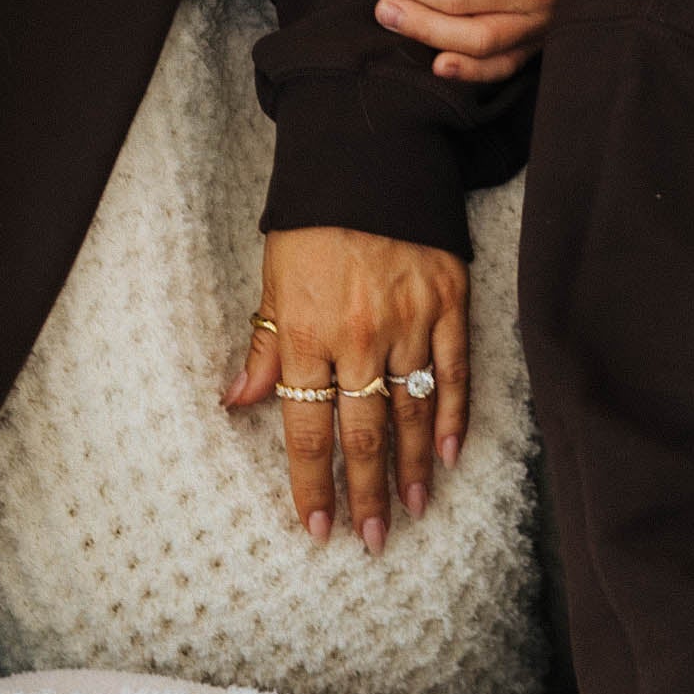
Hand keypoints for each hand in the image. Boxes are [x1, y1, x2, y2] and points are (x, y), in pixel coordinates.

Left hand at [223, 230, 469, 548]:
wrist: (368, 154)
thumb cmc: (312, 221)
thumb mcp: (273, 281)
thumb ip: (263, 346)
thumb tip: (237, 401)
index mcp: (306, 333)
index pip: (307, 428)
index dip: (312, 482)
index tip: (318, 527)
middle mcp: (358, 336)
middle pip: (363, 433)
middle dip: (365, 493)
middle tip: (371, 539)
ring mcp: (409, 322)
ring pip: (412, 411)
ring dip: (411, 468)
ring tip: (410, 511)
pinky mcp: (449, 303)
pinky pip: (455, 371)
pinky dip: (455, 416)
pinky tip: (450, 455)